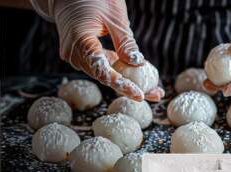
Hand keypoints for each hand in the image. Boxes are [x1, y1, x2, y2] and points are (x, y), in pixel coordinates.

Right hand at [32, 0, 162, 101]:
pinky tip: (138, 76)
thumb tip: (138, 64)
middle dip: (131, 87)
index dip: (122, 85)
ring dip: (127, 81)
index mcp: (81, 42)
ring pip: (104, 74)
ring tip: (153, 88)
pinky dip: (118, 70)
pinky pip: (101, 66)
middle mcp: (74, 53)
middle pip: (105, 77)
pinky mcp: (80, 55)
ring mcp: (74, 56)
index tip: (140, 95)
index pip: (103, 71)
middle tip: (156, 94)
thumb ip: (125, 42)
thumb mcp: (115, 16)